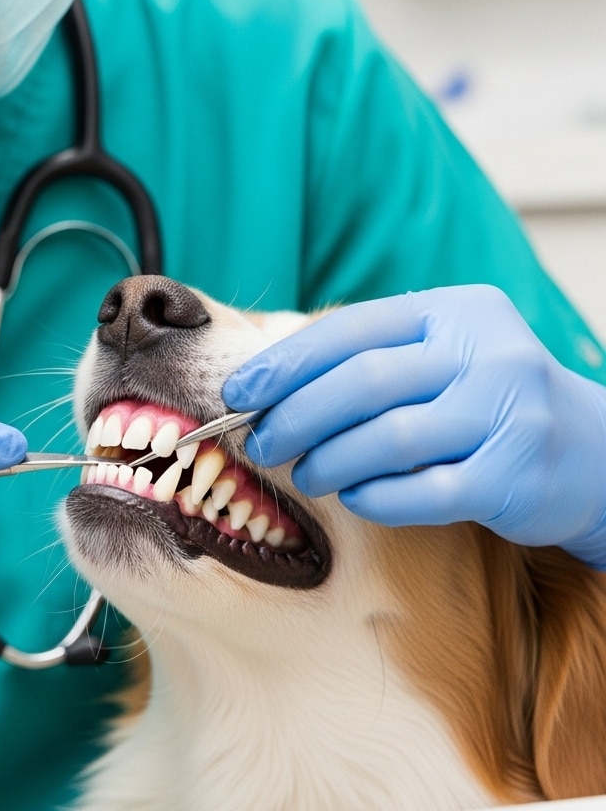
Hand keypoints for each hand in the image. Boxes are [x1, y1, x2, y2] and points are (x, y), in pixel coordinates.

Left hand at [222, 285, 605, 566]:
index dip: (285, 364)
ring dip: (328, 461)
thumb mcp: (438, 355)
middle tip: (259, 443)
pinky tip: (354, 498)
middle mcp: (486, 353)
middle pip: (363, 383)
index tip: (239, 394)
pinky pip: (422, 492)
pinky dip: (374, 498)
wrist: (591, 451)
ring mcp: (506, 413)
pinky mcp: (515, 476)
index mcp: (455, 312)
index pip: (350, 330)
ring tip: (304, 474)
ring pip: (389, 439)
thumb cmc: (484, 400)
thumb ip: (367, 359)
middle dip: (295, 417)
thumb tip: (265, 386)